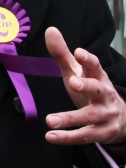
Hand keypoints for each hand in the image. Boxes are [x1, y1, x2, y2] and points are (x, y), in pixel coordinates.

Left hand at [44, 26, 125, 144]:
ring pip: (89, 117)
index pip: (95, 66)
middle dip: (87, 86)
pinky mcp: (102, 133)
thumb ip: (62, 54)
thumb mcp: (77, 71)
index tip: (78, 52)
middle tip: (72, 82)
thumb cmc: (91, 89)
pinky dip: (67, 137)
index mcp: (98, 77)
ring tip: (50, 120)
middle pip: (98, 89)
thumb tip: (50, 30)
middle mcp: (104, 95)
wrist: (118, 118)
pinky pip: (85, 136)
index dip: (88, 59)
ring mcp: (105, 115)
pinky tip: (51, 137)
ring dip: (70, 119)